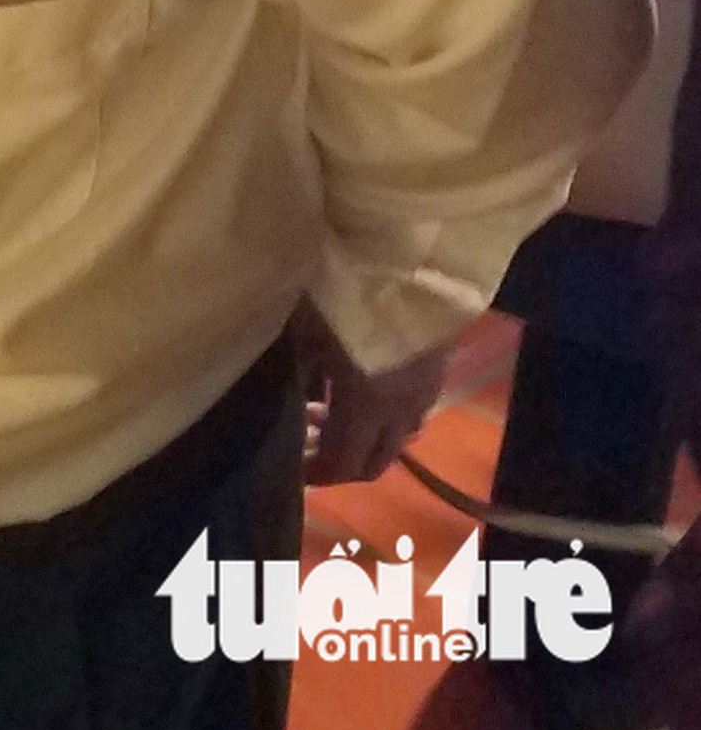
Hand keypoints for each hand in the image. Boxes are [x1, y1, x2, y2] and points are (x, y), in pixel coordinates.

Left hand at [295, 299, 461, 483]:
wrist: (405, 255)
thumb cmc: (342, 289)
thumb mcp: (307, 332)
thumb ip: (305, 374)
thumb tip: (305, 401)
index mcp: (366, 405)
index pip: (344, 463)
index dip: (318, 474)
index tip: (293, 472)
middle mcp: (401, 409)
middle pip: (376, 461)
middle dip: (342, 465)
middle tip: (308, 447)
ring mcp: (425, 391)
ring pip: (397, 438)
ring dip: (366, 439)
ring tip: (327, 412)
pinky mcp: (436, 370)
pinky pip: (411, 412)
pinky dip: (385, 418)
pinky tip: (361, 392)